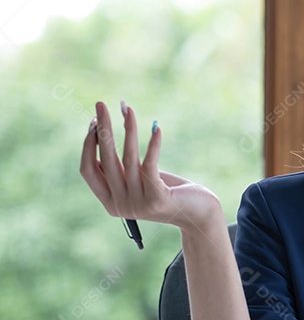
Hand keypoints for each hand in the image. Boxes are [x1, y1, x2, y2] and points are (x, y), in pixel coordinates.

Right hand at [80, 101, 221, 233]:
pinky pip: (150, 164)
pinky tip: (156, 128)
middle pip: (105, 160)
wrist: (199, 215)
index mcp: (110, 203)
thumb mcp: (140, 182)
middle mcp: (120, 205)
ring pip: (128, 159)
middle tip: (101, 104)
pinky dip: (153, 144)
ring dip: (128, 129)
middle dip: (102, 129)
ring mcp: (138, 204)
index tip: (93, 122)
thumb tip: (101, 134)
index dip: (88, 145)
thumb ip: (122, 169)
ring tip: (127, 109)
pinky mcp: (157, 198)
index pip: (88, 170)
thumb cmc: (170, 192)